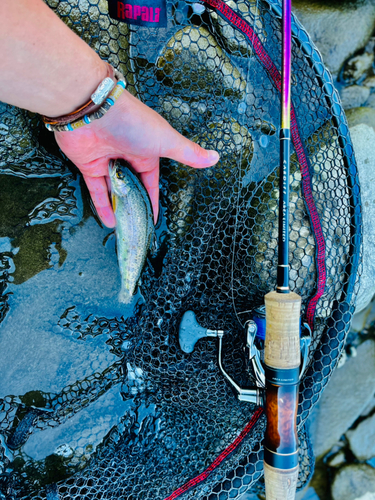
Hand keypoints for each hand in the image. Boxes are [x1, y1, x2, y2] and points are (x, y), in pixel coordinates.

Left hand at [54, 90, 219, 226]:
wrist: (94, 110)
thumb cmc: (133, 122)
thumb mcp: (166, 141)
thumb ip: (189, 153)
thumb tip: (216, 157)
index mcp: (147, 152)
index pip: (151, 180)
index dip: (153, 198)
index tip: (154, 216)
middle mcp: (127, 157)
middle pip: (132, 186)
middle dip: (135, 205)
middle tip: (138, 226)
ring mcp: (107, 162)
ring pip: (114, 190)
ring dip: (119, 208)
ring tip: (125, 229)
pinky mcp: (89, 166)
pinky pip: (96, 190)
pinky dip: (102, 206)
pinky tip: (109, 222)